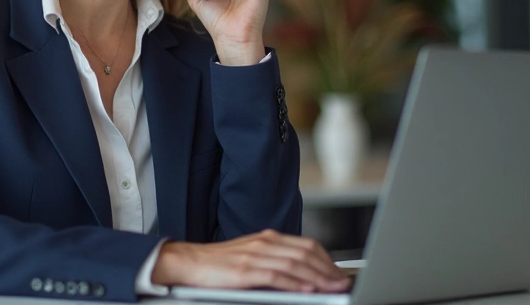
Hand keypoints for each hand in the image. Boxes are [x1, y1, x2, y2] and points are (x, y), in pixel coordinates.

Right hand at [151, 229, 351, 292]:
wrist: (186, 262)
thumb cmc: (217, 264)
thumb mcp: (250, 257)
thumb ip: (274, 261)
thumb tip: (301, 275)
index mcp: (266, 238)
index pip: (306, 246)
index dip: (326, 260)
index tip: (339, 274)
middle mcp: (263, 243)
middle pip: (305, 253)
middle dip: (328, 270)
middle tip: (342, 283)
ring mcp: (254, 256)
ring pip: (295, 264)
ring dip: (318, 277)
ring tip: (332, 288)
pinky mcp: (244, 271)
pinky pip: (275, 276)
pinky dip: (294, 283)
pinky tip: (307, 290)